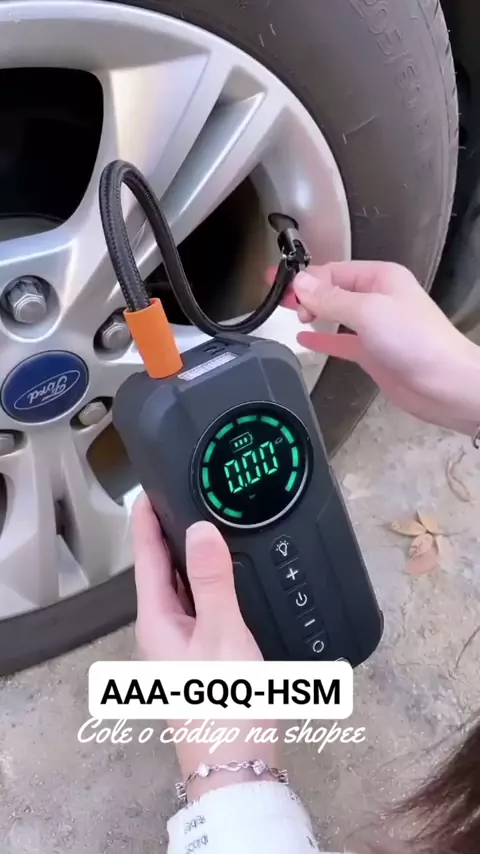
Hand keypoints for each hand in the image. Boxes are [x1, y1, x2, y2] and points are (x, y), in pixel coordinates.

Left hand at [132, 495, 277, 797]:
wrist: (238, 762)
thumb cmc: (224, 704)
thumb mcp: (222, 634)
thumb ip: (212, 580)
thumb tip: (200, 530)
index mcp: (157, 618)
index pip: (146, 555)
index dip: (147, 519)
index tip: (152, 487)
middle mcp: (163, 627)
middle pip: (162, 568)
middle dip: (172, 531)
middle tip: (189, 496)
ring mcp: (181, 642)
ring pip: (183, 586)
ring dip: (191, 555)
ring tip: (210, 523)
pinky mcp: (202, 653)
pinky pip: (201, 603)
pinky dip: (210, 580)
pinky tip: (230, 574)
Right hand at [283, 261, 479, 434]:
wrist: (443, 384)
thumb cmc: (415, 341)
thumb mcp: (368, 311)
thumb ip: (331, 298)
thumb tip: (300, 283)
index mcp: (380, 278)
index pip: (333, 270)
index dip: (305, 278)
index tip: (280, 286)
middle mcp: (377, 298)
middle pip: (332, 289)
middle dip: (306, 293)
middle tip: (278, 300)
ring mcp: (374, 326)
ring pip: (335, 313)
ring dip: (313, 312)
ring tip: (288, 312)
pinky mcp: (372, 352)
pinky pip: (340, 340)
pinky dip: (322, 338)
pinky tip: (304, 337)